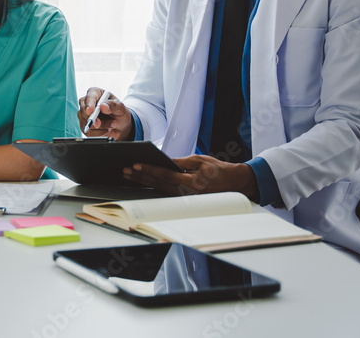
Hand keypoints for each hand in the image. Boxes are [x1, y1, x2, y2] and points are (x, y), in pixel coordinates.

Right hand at [78, 87, 133, 140]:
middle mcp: (87, 103)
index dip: (89, 104)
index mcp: (95, 93)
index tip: (91, 111)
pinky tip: (106, 130)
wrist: (121, 125)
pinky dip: (99, 133)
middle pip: (84, 111)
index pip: (90, 97)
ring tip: (112, 125)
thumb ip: (113, 105)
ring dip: (101, 127)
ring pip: (86, 123)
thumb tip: (103, 106)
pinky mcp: (85, 126)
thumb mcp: (120, 107)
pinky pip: (88, 132)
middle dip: (93, 119)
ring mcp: (84, 115)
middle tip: (101, 123)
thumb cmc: (119, 112)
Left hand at [122, 155, 259, 201]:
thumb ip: (180, 162)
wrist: (234, 184)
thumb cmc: (218, 171)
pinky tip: (143, 181)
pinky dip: (153, 185)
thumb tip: (163, 160)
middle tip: (125, 170)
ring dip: (144, 182)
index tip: (135, 164)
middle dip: (140, 176)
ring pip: (159, 188)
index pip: (164, 175)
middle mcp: (186, 193)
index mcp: (191, 183)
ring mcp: (185, 198)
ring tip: (129, 176)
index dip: (149, 169)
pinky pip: (165, 191)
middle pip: (158, 183)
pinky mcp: (184, 198)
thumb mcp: (200, 160)